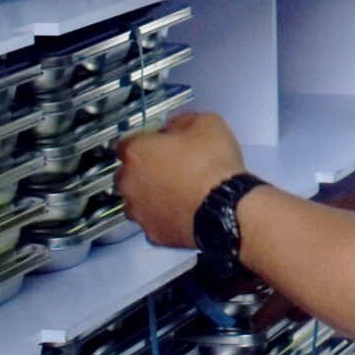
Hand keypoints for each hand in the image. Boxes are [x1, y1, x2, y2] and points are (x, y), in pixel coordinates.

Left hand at [118, 110, 248, 249]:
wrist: (226, 209)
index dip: (148, 140)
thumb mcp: (206, 123)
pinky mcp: (153, 234)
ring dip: (153, 195)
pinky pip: (154, 221)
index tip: (163, 142)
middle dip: (147, 170)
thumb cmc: (213, 165)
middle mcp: (128, 182)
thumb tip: (176, 123)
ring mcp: (138, 211)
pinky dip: (166, 217)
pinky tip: (186, 211)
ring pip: (139, 200)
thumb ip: (182, 120)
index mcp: (136, 152)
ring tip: (182, 192)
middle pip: (130, 172)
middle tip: (175, 167)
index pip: (128, 141)